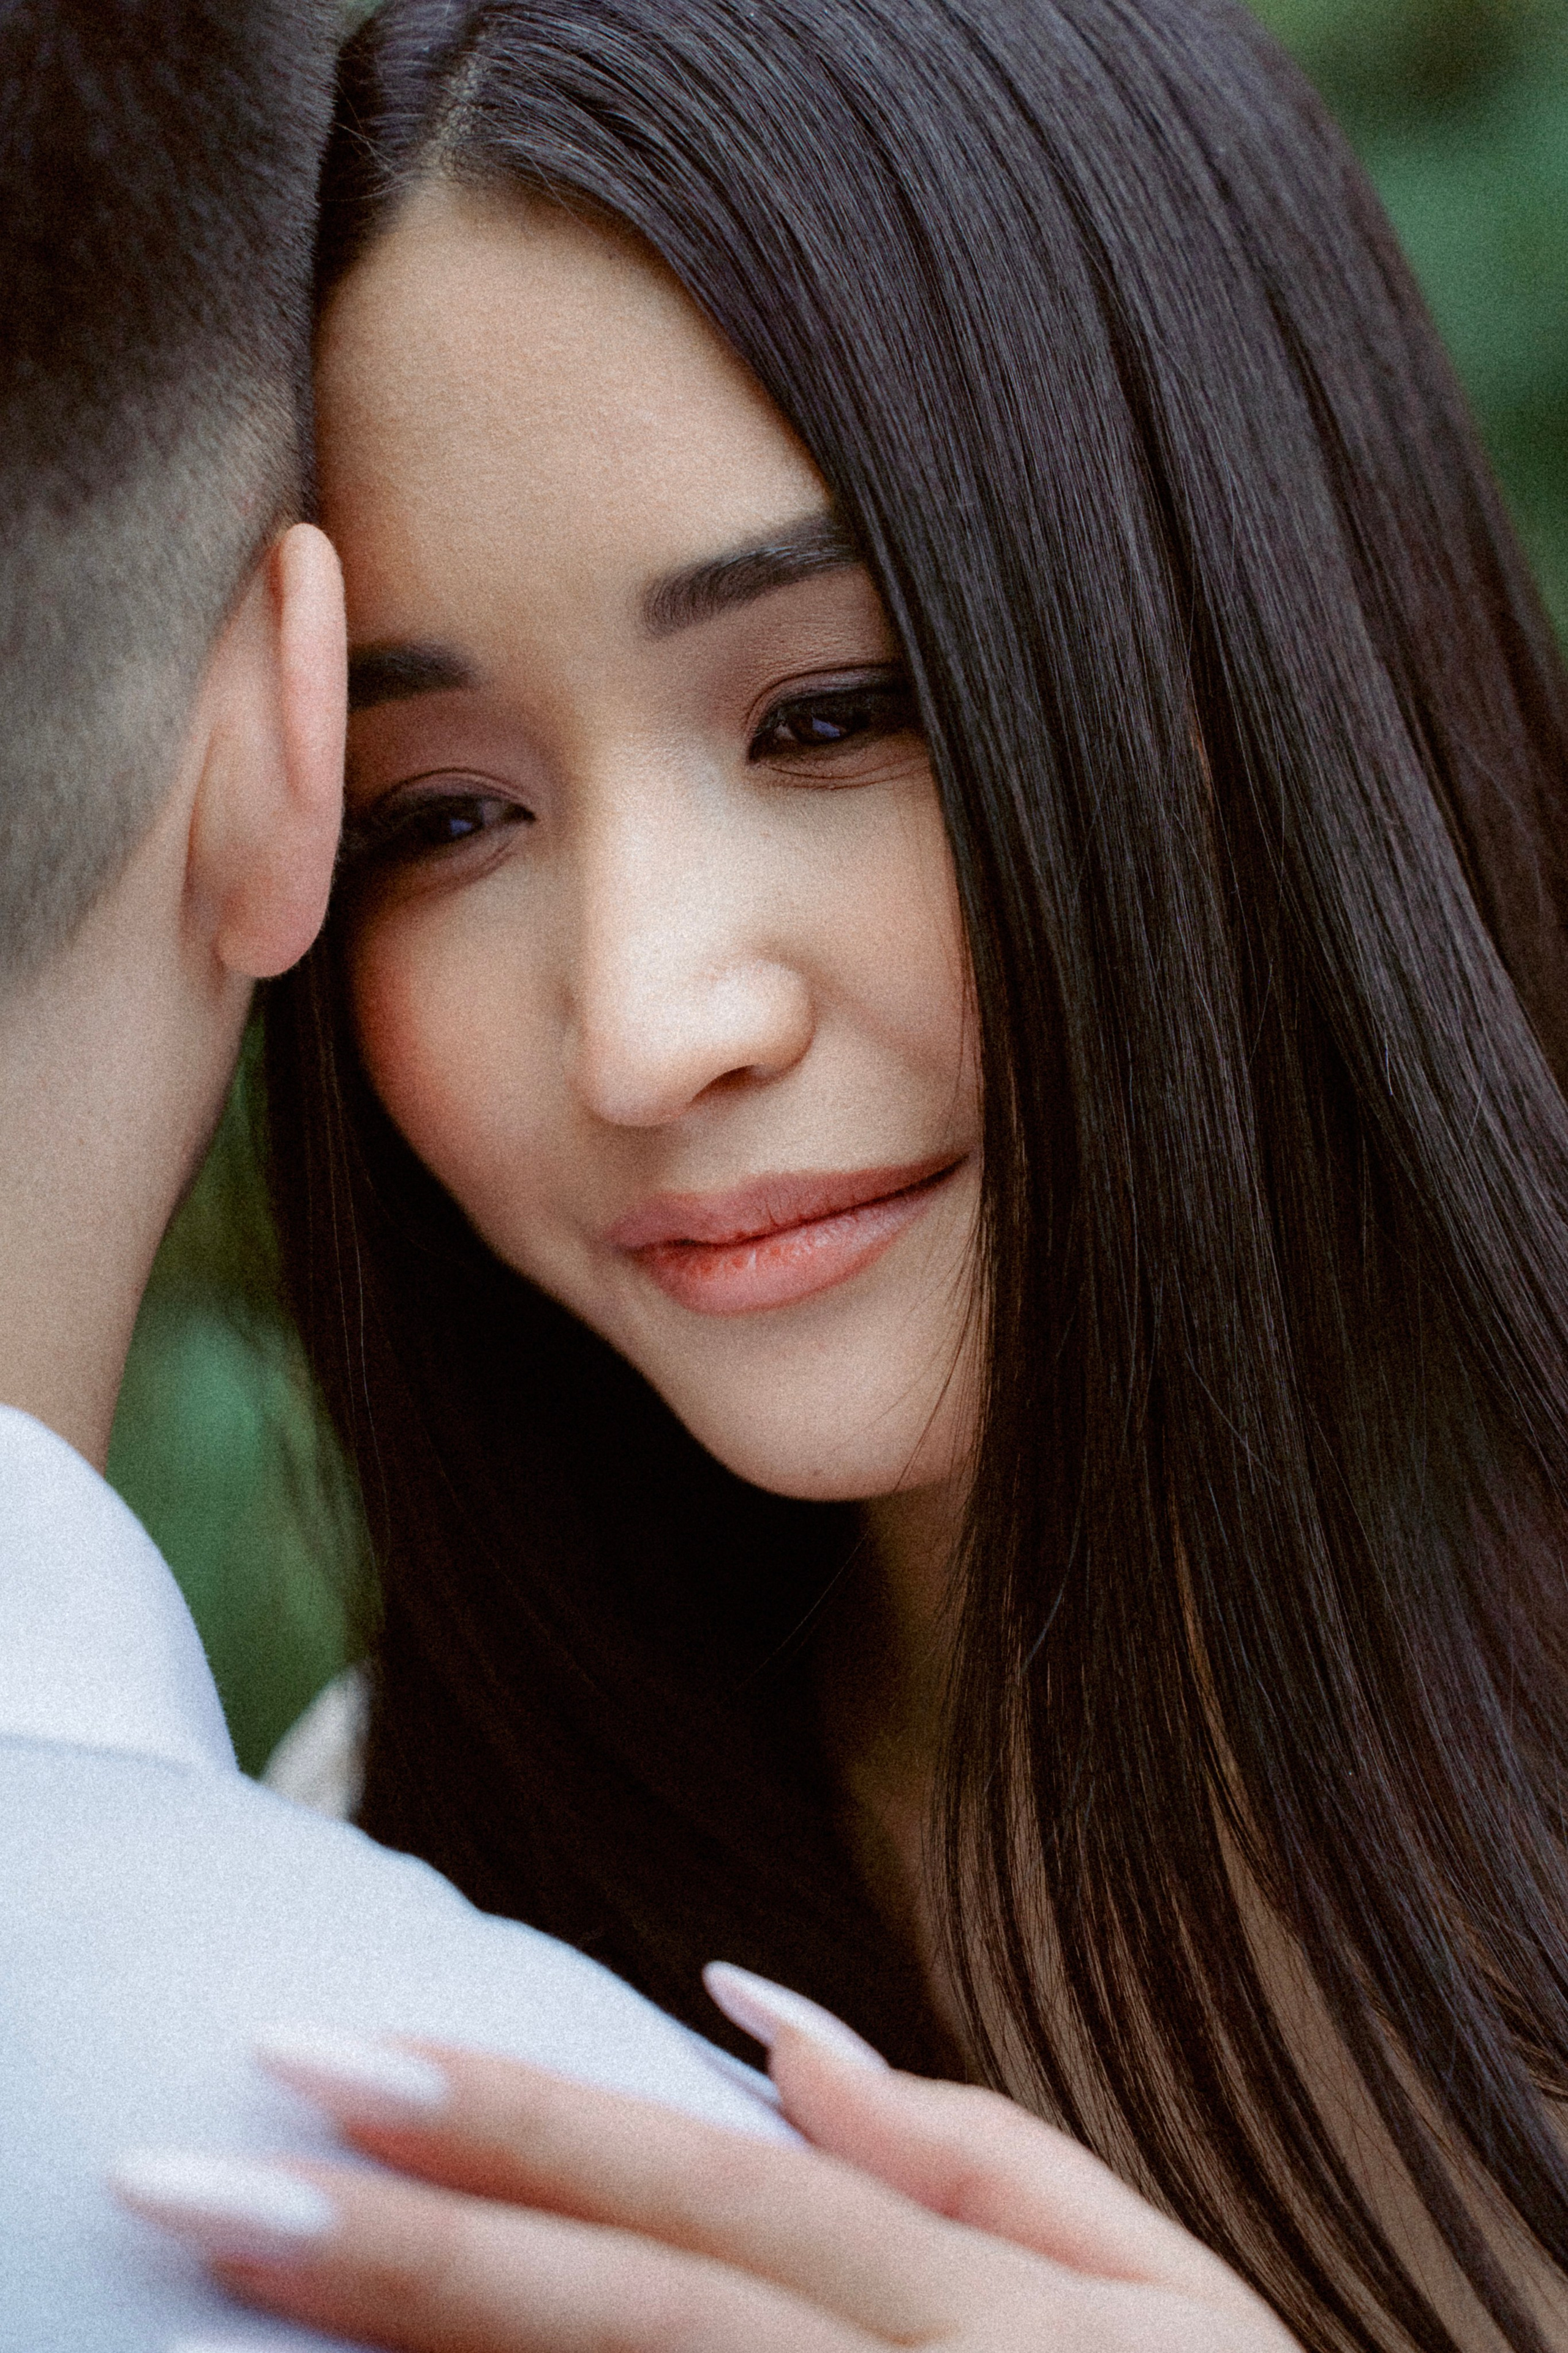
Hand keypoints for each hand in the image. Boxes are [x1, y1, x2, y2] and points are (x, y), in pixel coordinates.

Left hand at [115, 1967, 1300, 2351]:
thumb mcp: (1173, 2304)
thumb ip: (980, 2156)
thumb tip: (757, 2010)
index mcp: (984, 2321)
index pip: (702, 2190)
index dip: (515, 2119)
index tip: (325, 2051)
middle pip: (621, 2319)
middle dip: (398, 2245)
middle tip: (183, 2176)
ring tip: (236, 2279)